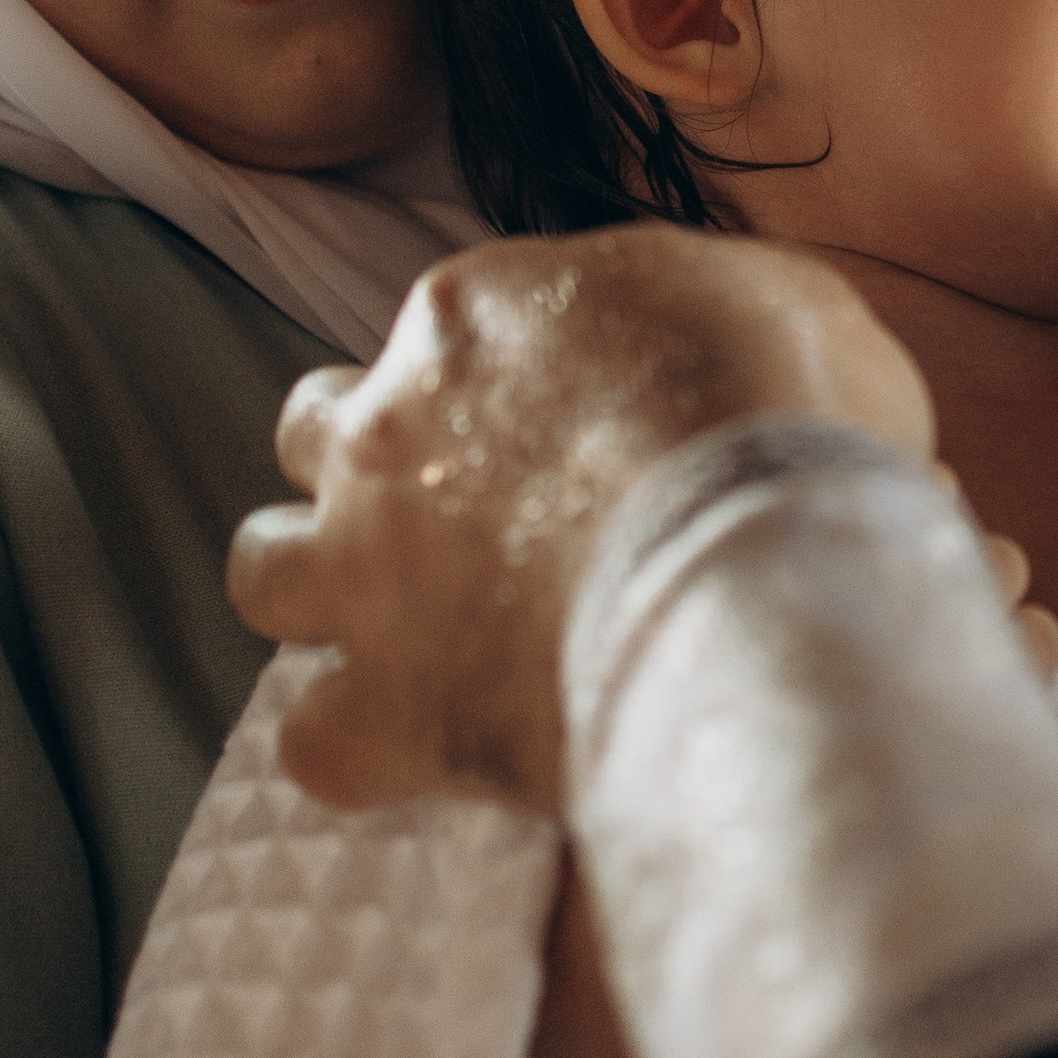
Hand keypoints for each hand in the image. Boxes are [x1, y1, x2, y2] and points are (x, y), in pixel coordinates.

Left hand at [230, 232, 934, 818]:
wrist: (759, 566)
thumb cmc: (793, 424)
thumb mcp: (788, 307)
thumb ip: (714, 319)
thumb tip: (727, 362)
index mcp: (479, 312)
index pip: (454, 332)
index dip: (511, 390)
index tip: (578, 438)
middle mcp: (389, 422)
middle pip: (317, 431)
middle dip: (370, 473)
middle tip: (466, 523)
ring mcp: (366, 565)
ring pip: (264, 569)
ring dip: (323, 596)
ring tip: (405, 631)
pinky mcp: (384, 700)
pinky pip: (316, 742)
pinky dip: (364, 749)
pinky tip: (428, 751)